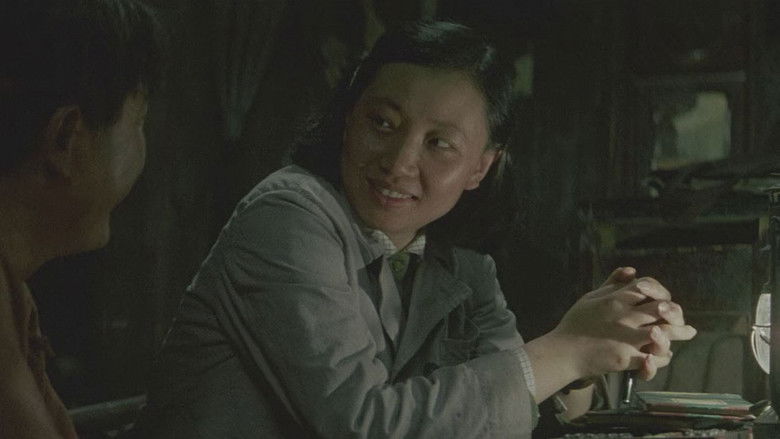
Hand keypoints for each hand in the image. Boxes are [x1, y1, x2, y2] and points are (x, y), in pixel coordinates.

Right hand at [551, 267, 696, 379]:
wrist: (563, 351)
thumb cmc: (576, 323)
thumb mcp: (591, 297)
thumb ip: (612, 283)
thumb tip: (632, 270)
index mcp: (616, 298)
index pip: (648, 287)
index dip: (660, 292)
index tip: (665, 299)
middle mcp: (624, 315)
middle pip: (663, 309)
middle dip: (676, 313)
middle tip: (682, 318)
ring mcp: (626, 337)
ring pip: (664, 333)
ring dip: (678, 334)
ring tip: (687, 333)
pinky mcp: (625, 357)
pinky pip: (653, 358)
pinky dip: (662, 357)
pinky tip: (665, 355)